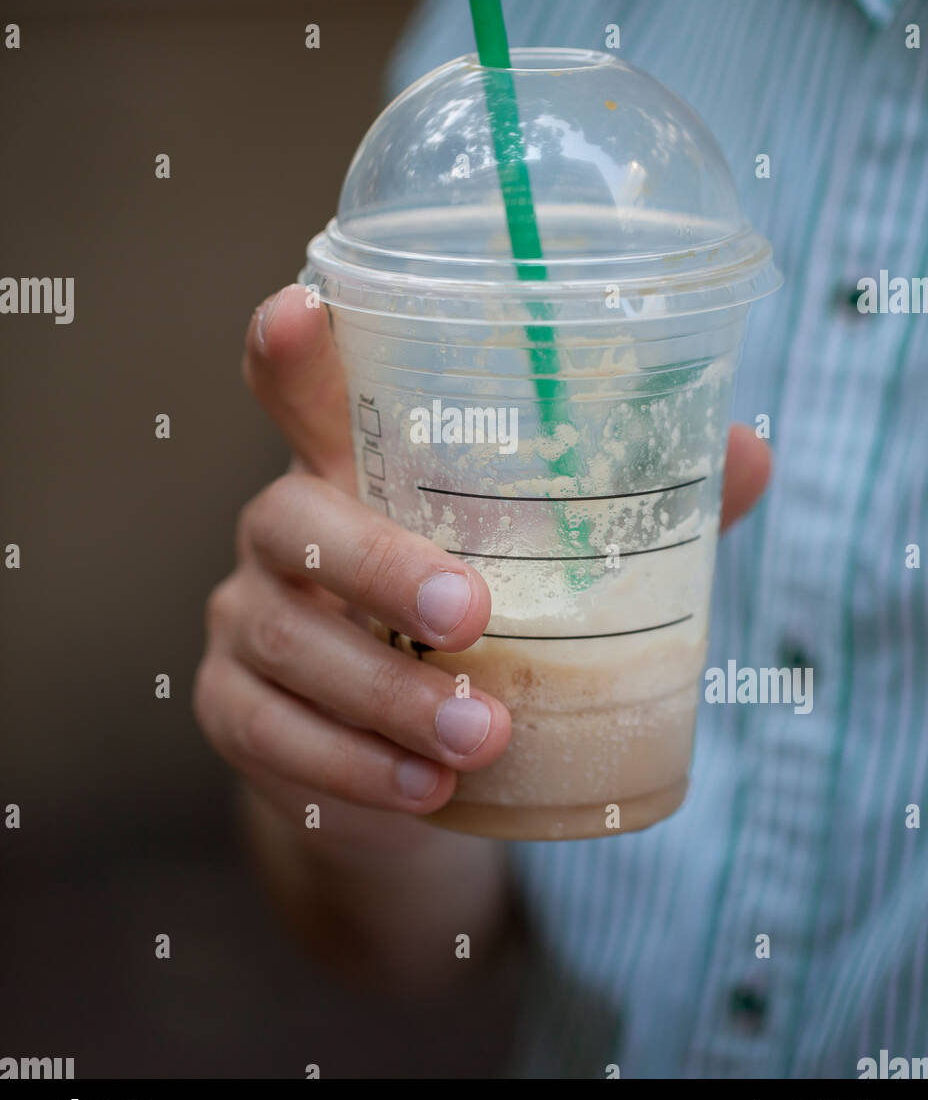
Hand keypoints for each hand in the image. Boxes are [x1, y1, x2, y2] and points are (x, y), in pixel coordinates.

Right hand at [194, 285, 771, 853]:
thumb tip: (749, 450)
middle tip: (471, 616)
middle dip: (378, 564)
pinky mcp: (233, 710)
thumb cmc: (474, 634)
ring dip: (386, 693)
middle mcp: (283, 532)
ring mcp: (247, 622)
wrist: (400, 764)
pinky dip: (351, 765)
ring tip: (484, 736)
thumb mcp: (541, 569)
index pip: (298, 387)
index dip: (286, 347)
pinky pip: (271, 734)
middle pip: (290, 521)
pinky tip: (425, 787)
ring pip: (285, 643)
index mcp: (351, 470)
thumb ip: (631, 514)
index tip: (302, 312)